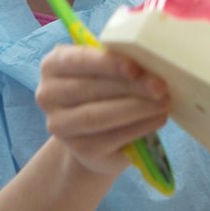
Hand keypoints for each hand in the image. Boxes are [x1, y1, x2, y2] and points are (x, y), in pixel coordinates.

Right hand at [35, 45, 168, 177]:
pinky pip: (112, 137)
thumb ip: (118, 62)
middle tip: (160, 86)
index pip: (78, 60)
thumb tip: (151, 60)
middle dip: (129, 86)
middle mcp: (47, 95)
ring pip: (99, 116)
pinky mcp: (80, 150)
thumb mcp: (105, 71)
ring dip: (136, 108)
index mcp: (52, 65)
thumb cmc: (103, 93)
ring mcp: (60, 126)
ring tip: (162, 102)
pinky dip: (139, 127)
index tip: (135, 68)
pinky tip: (157, 119)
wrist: (94, 136)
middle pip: (90, 89)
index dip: (107, 64)